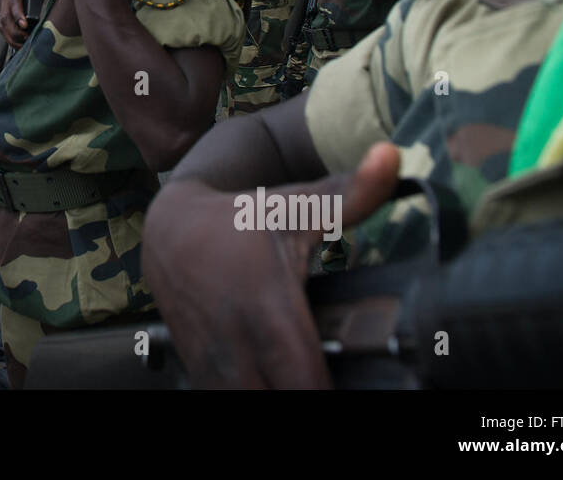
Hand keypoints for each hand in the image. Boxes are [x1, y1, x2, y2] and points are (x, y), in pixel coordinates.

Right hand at [0, 0, 38, 48]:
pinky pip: (2, 25)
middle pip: (5, 18)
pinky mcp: (2, 8)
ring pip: (1, 24)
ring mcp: (1, 3)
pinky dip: (10, 37)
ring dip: (12, 37)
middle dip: (16, 32)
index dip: (17, 14)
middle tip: (28, 39)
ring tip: (26, 45)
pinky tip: (20, 44)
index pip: (12, 0)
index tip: (24, 25)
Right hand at [143, 142, 400, 387]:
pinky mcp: (200, 372)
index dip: (329, 394)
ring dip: (278, 400)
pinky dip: (257, 397)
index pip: (305, 382)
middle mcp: (236, 340)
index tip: (365, 386)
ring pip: (248, 407)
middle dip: (309, 401)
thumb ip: (351, 192)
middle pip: (280, 403)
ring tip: (303, 383)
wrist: (169, 229)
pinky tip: (276, 384)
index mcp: (266, 305)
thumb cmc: (240, 218)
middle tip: (341, 385)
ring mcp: (213, 361)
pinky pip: (229, 401)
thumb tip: (393, 155)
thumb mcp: (295, 205)